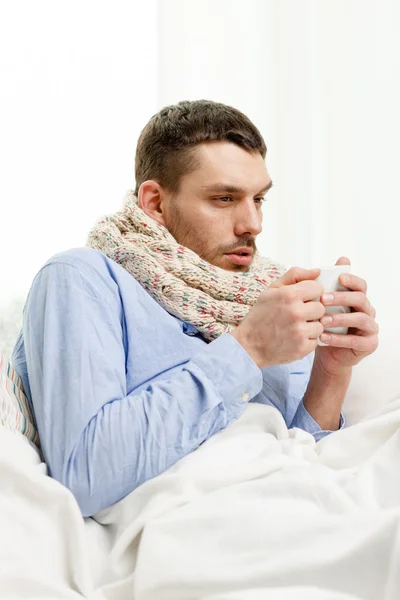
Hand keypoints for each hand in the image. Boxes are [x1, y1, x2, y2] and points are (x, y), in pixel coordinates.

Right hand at [231, 267, 325, 368]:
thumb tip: (317, 271)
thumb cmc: (260, 316)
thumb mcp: (272, 290)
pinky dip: (306, 340)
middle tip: (296, 315)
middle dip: (311, 311)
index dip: (311, 294)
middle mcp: (296, 312)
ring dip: (310, 327)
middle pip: (321, 307)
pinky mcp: (302, 347)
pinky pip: (315, 340)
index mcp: (289, 295)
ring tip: (295, 328)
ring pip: (320, 324)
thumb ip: (295, 275)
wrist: (248, 346)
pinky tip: (294, 339)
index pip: (318, 288)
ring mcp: (299, 331)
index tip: (302, 299)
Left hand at [315, 257, 378, 375]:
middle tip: (323, 299)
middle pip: (361, 299)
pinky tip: (323, 337)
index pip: (361, 286)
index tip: (339, 278)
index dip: (352, 280)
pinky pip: (356, 340)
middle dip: (342, 298)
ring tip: (323, 321)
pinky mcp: (369, 345)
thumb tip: (341, 260)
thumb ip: (330, 284)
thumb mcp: (325, 306)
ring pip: (360, 319)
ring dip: (340, 318)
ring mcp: (370, 328)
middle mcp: (368, 312)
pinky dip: (338, 339)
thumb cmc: (327, 327)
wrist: (327, 354)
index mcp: (358, 300)